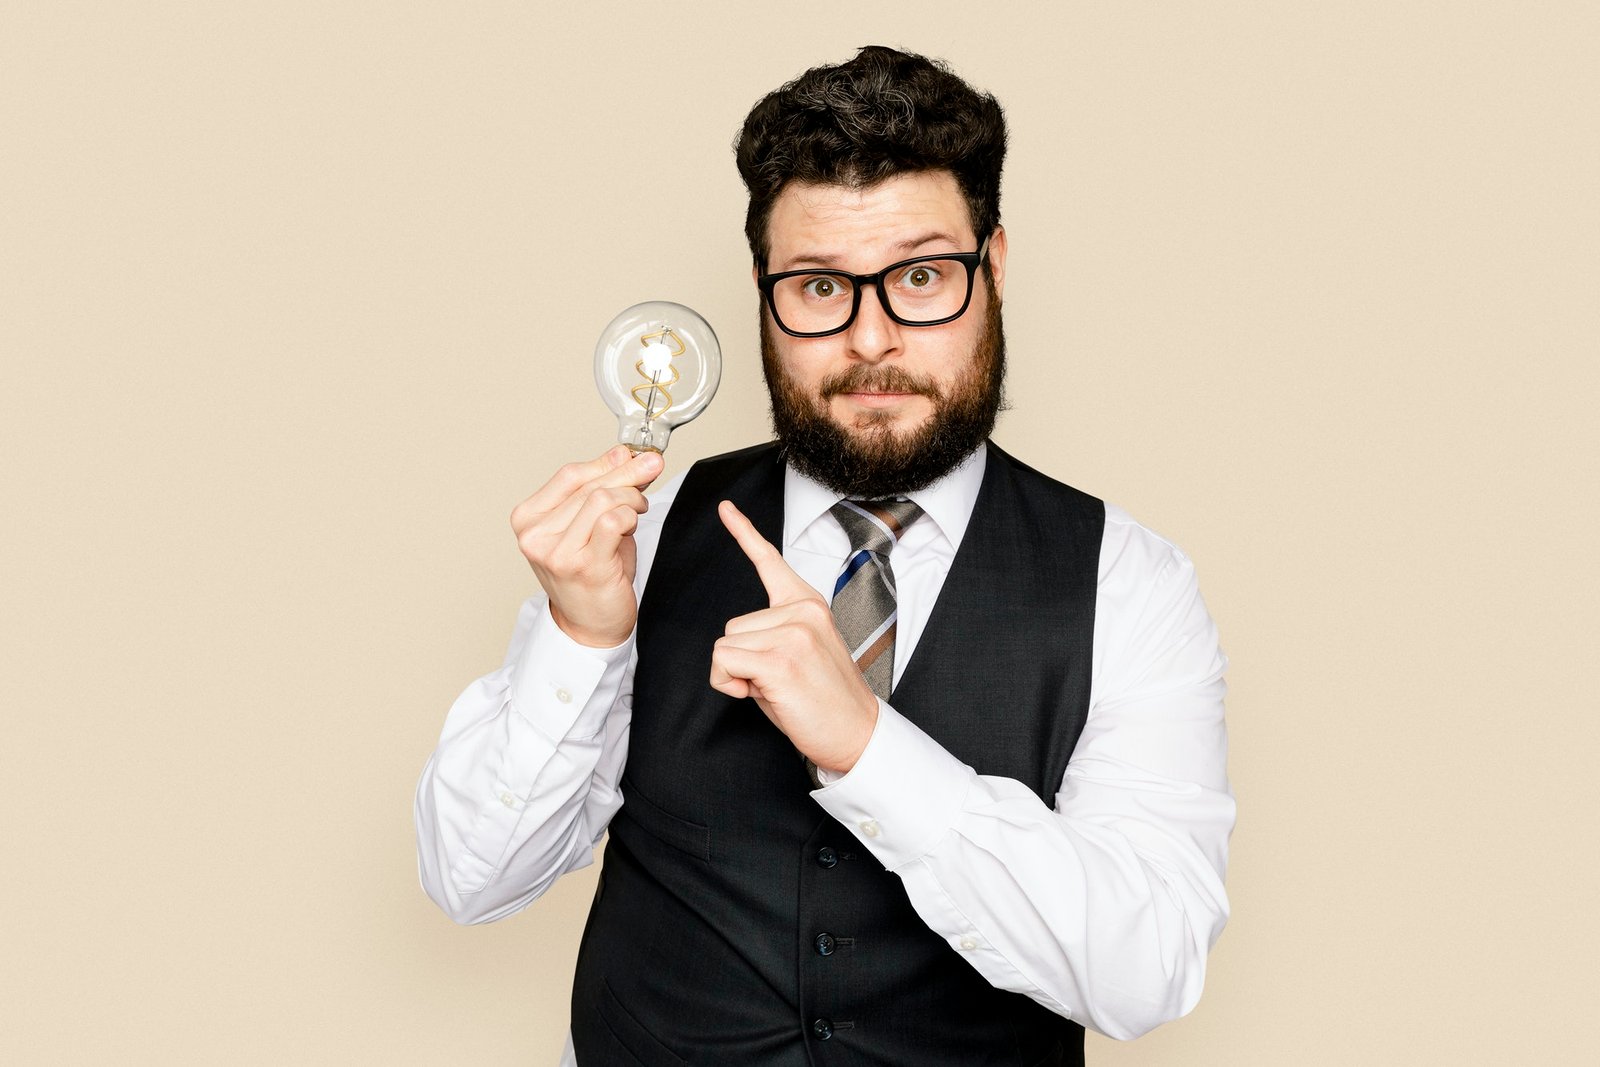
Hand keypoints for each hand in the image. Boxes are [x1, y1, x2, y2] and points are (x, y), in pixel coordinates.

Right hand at [511, 445, 662, 646]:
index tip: (632, 455)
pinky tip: (632, 526)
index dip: (606, 462)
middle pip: (589, 486)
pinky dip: (630, 517)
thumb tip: (622, 454)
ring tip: (637, 510)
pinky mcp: (584, 566)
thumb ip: (600, 489)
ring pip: (602, 500)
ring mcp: (558, 552)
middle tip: (651, 468)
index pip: (571, 475)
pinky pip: (613, 522)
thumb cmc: (588, 576)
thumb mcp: (587, 524)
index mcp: (528, 519)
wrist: (588, 626)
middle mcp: (536, 536)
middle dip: (627, 474)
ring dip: (630, 499)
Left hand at [710, 500, 878, 774]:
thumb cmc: (823, 700)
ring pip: (725, 644)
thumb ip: (769, 635)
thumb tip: (731, 648)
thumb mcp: (798, 652)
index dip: (744, 532)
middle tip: (778, 681)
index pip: (770, 561)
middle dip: (742, 659)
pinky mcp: (780, 659)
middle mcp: (802, 610)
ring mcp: (793, 632)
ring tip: (776, 688)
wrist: (856, 734)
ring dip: (737, 673)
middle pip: (732, 625)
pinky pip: (724, 662)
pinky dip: (730, 684)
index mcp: (808, 604)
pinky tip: (762, 694)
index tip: (726, 507)